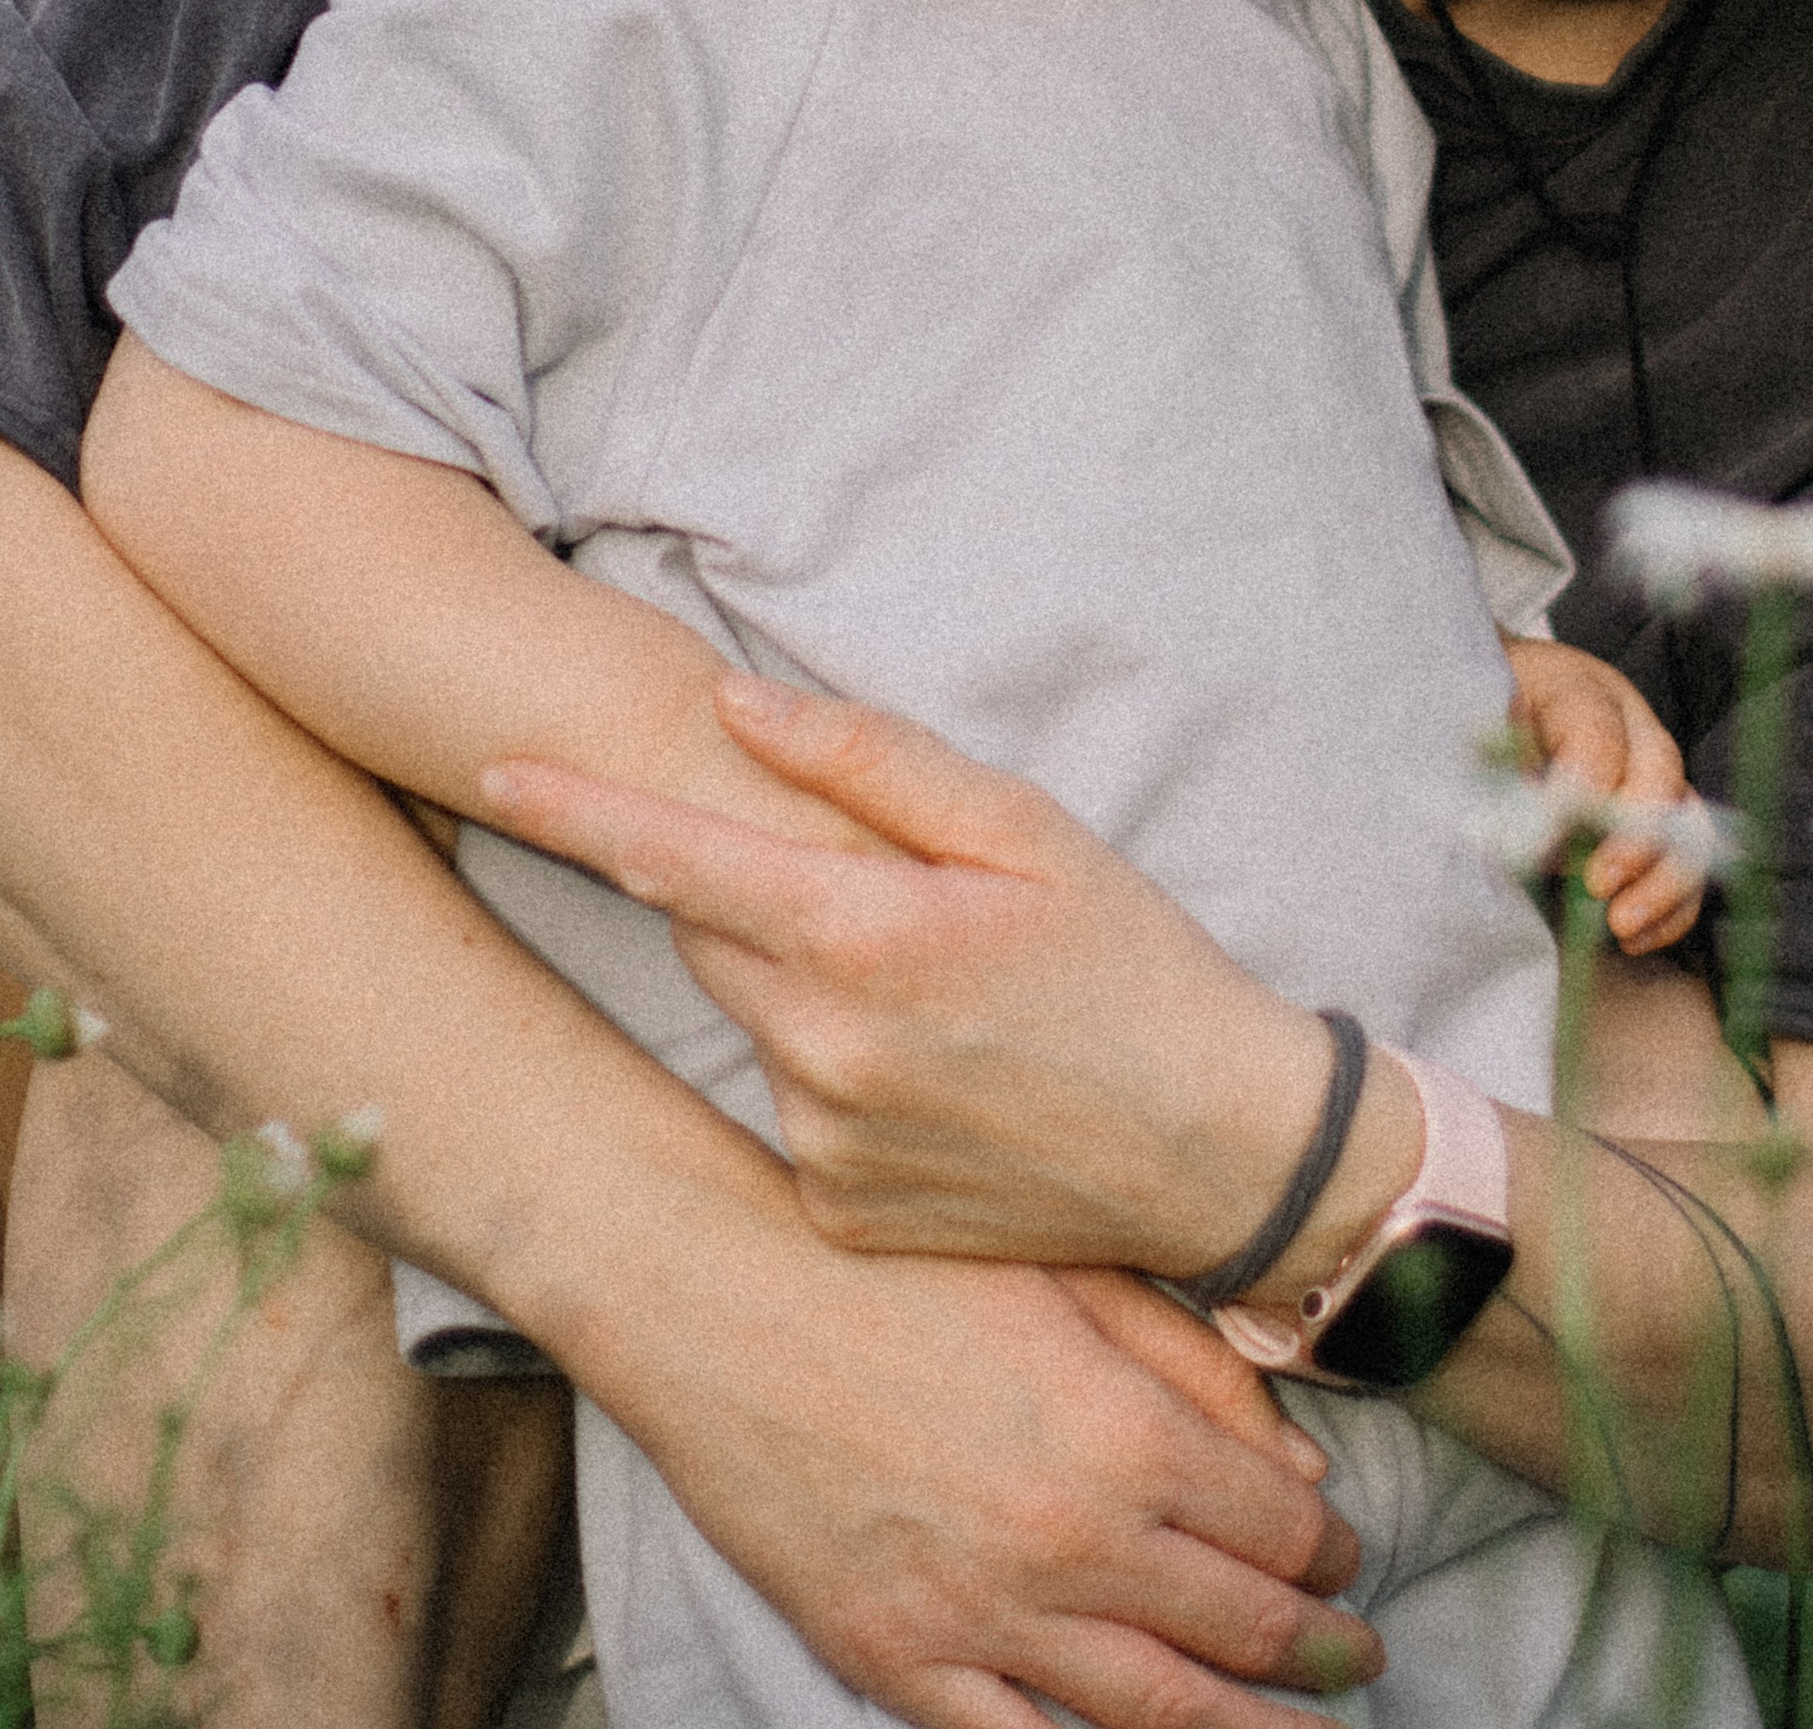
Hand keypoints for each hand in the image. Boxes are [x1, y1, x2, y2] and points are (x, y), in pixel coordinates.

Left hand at [483, 683, 1334, 1273]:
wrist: (1214, 1150)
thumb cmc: (1129, 962)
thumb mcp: (1025, 828)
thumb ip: (869, 759)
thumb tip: (736, 704)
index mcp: (863, 936)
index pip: (674, 859)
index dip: (574, 813)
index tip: (494, 772)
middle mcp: (820, 1049)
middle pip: (711, 933)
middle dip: (752, 891)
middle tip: (874, 889)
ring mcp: (821, 1142)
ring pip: (754, 1020)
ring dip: (805, 984)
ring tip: (936, 995)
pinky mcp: (836, 1210)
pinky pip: (793, 1107)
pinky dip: (837, 1074)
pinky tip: (938, 1078)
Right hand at [576, 1215, 1386, 1726]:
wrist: (726, 1299)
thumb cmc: (901, 1265)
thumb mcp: (1071, 1273)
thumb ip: (1196, 1370)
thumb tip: (1300, 1471)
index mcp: (1124, 1436)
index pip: (1275, 1528)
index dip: (1328, 1552)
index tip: (1345, 1558)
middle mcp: (1069, 1544)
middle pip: (1235, 1633)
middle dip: (1315, 1654)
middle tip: (1359, 1661)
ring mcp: (981, 1618)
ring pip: (1150, 1717)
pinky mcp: (896, 1660)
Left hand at [1499, 634, 1705, 953]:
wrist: (1499, 709)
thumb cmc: (1481, 724)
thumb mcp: (1472, 733)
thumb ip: (1497, 775)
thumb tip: (1525, 840)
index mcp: (1577, 688)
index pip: (1595, 733)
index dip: (1580, 790)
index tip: (1542, 846)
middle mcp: (1631, 725)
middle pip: (1661, 773)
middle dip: (1635, 839)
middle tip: (1597, 885)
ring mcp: (1655, 774)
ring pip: (1691, 824)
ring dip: (1663, 883)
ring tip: (1620, 926)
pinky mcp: (1664, 822)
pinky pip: (1689, 867)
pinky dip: (1672, 909)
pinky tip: (1633, 940)